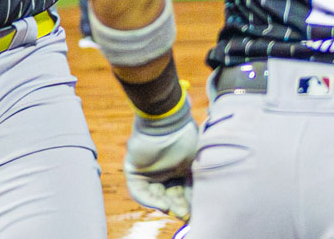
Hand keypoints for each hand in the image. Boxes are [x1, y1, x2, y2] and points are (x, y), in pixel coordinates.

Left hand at [123, 97, 198, 220]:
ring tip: (174, 209)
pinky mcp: (134, 169)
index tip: (194, 212)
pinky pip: (138, 191)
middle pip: (169, 195)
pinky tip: (161, 205)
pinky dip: (149, 200)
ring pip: (155, 195)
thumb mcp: (198, 162)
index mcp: (180, 166)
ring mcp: (148, 170)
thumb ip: (197, 180)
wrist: (167, 120)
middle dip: (177, 205)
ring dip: (164, 204)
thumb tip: (199, 201)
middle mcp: (164, 169)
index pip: (183, 191)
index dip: (189, 202)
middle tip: (184, 214)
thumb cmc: (186, 137)